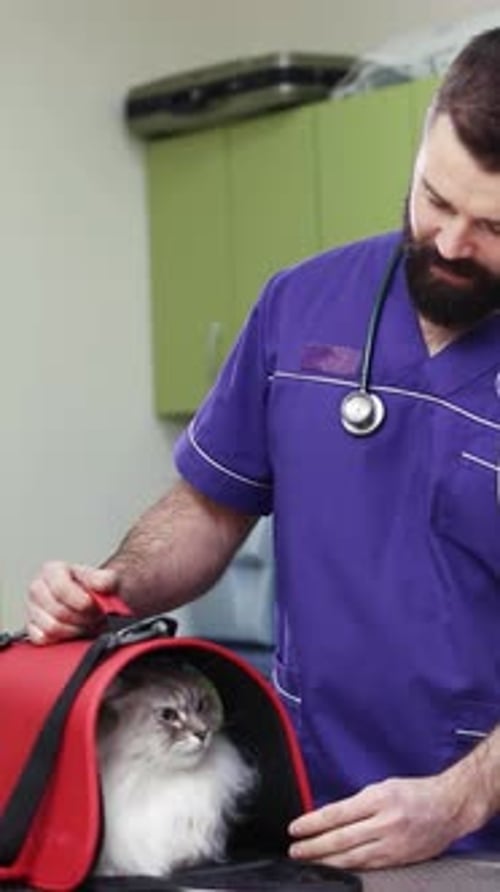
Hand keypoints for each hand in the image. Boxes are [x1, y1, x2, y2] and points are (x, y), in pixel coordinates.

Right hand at [26, 560, 118, 643]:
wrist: (87, 599)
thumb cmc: (90, 588)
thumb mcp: (103, 578)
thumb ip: (105, 579)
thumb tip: (102, 584)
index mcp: (52, 570)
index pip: (60, 588)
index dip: (80, 601)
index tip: (93, 606)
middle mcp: (37, 587)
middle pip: (58, 611)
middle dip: (82, 617)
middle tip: (95, 617)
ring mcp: (32, 609)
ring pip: (51, 628)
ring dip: (74, 630)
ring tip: (86, 624)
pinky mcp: (31, 628)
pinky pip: (43, 639)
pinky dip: (61, 639)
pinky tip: (73, 631)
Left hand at [288, 773, 477, 869]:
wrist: (449, 807)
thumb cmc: (415, 793)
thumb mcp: (383, 787)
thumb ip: (358, 803)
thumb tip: (330, 817)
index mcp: (379, 799)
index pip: (337, 813)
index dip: (313, 823)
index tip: (296, 828)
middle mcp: (385, 822)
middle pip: (341, 839)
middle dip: (314, 846)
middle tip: (295, 850)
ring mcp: (392, 844)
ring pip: (352, 858)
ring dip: (326, 861)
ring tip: (308, 862)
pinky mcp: (399, 860)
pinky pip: (368, 866)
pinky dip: (348, 868)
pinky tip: (334, 869)